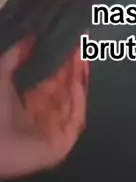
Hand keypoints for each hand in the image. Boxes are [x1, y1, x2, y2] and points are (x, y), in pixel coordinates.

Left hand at [0, 39, 88, 178]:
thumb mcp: (2, 74)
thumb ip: (15, 55)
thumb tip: (30, 37)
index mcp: (30, 104)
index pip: (55, 82)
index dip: (64, 64)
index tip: (73, 45)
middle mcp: (44, 116)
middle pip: (67, 90)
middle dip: (75, 69)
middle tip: (81, 47)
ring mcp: (54, 130)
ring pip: (73, 102)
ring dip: (79, 80)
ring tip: (82, 59)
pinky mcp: (61, 144)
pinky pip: (75, 119)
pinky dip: (78, 100)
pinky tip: (77, 82)